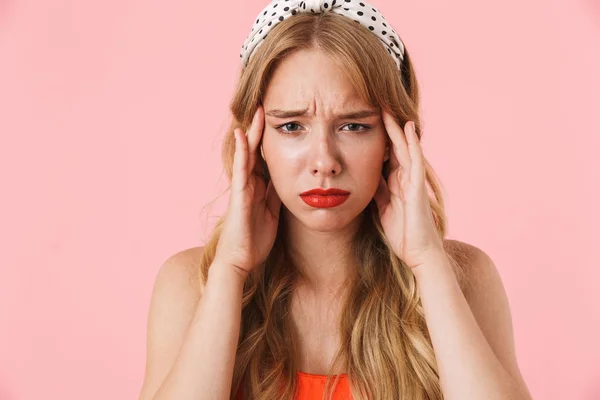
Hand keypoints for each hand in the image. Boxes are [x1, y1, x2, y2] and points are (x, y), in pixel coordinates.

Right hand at [214, 105, 281, 278]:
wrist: (241, 261)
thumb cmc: (255, 240)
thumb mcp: (273, 212)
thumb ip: (276, 195)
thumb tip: (288, 180)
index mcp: (258, 187)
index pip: (264, 157)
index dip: (270, 138)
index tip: (279, 120)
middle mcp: (248, 183)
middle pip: (255, 150)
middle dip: (261, 129)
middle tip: (267, 105)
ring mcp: (242, 188)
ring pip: (247, 154)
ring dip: (252, 132)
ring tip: (258, 111)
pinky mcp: (239, 195)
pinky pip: (241, 169)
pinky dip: (241, 151)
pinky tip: (243, 135)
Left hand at [373, 110, 444, 268]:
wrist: (419, 254)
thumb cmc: (403, 234)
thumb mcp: (383, 208)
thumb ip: (378, 191)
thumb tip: (365, 177)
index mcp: (396, 183)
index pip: (385, 154)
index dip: (377, 138)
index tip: (365, 120)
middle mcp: (405, 178)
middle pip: (394, 146)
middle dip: (386, 127)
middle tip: (376, 104)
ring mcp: (413, 180)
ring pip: (404, 148)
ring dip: (396, 128)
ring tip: (388, 107)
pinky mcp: (418, 187)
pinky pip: (415, 160)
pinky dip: (411, 143)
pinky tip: (407, 127)